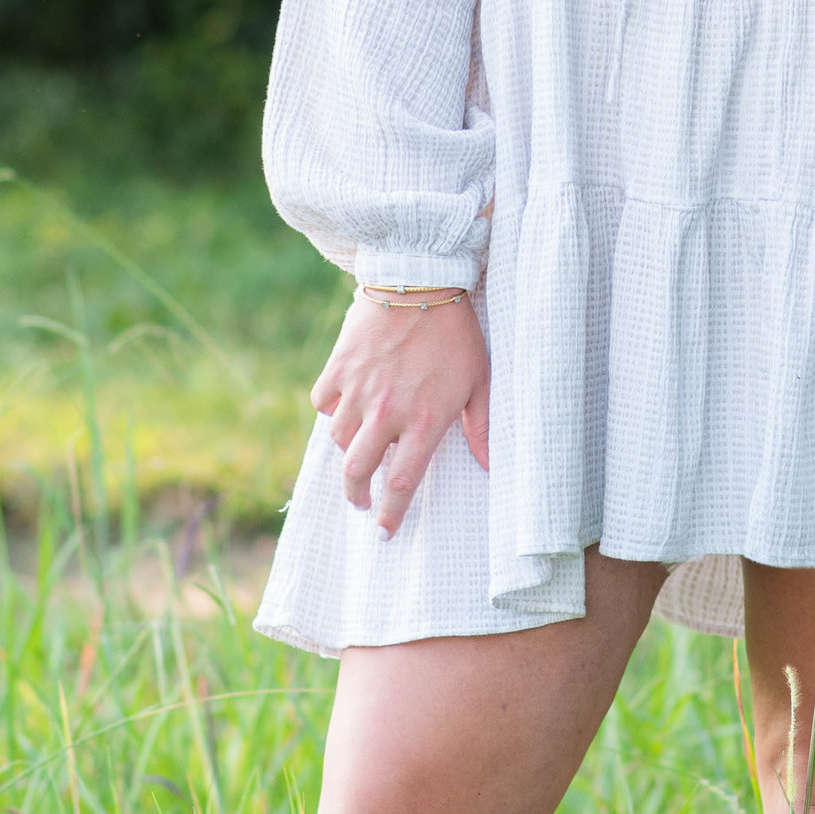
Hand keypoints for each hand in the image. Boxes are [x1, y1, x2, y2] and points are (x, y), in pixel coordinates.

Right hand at [311, 296, 490, 535]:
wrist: (421, 280)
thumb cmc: (457, 334)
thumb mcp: (479, 380)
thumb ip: (482, 426)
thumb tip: (490, 466)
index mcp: (424, 421)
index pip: (401, 483)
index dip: (390, 514)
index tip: (385, 533)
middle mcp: (387, 413)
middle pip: (358, 472)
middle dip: (356, 495)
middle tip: (361, 502)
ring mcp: (359, 391)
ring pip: (338, 440)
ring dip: (346, 453)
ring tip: (357, 455)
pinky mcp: (339, 367)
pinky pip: (323, 402)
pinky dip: (331, 410)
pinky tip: (343, 408)